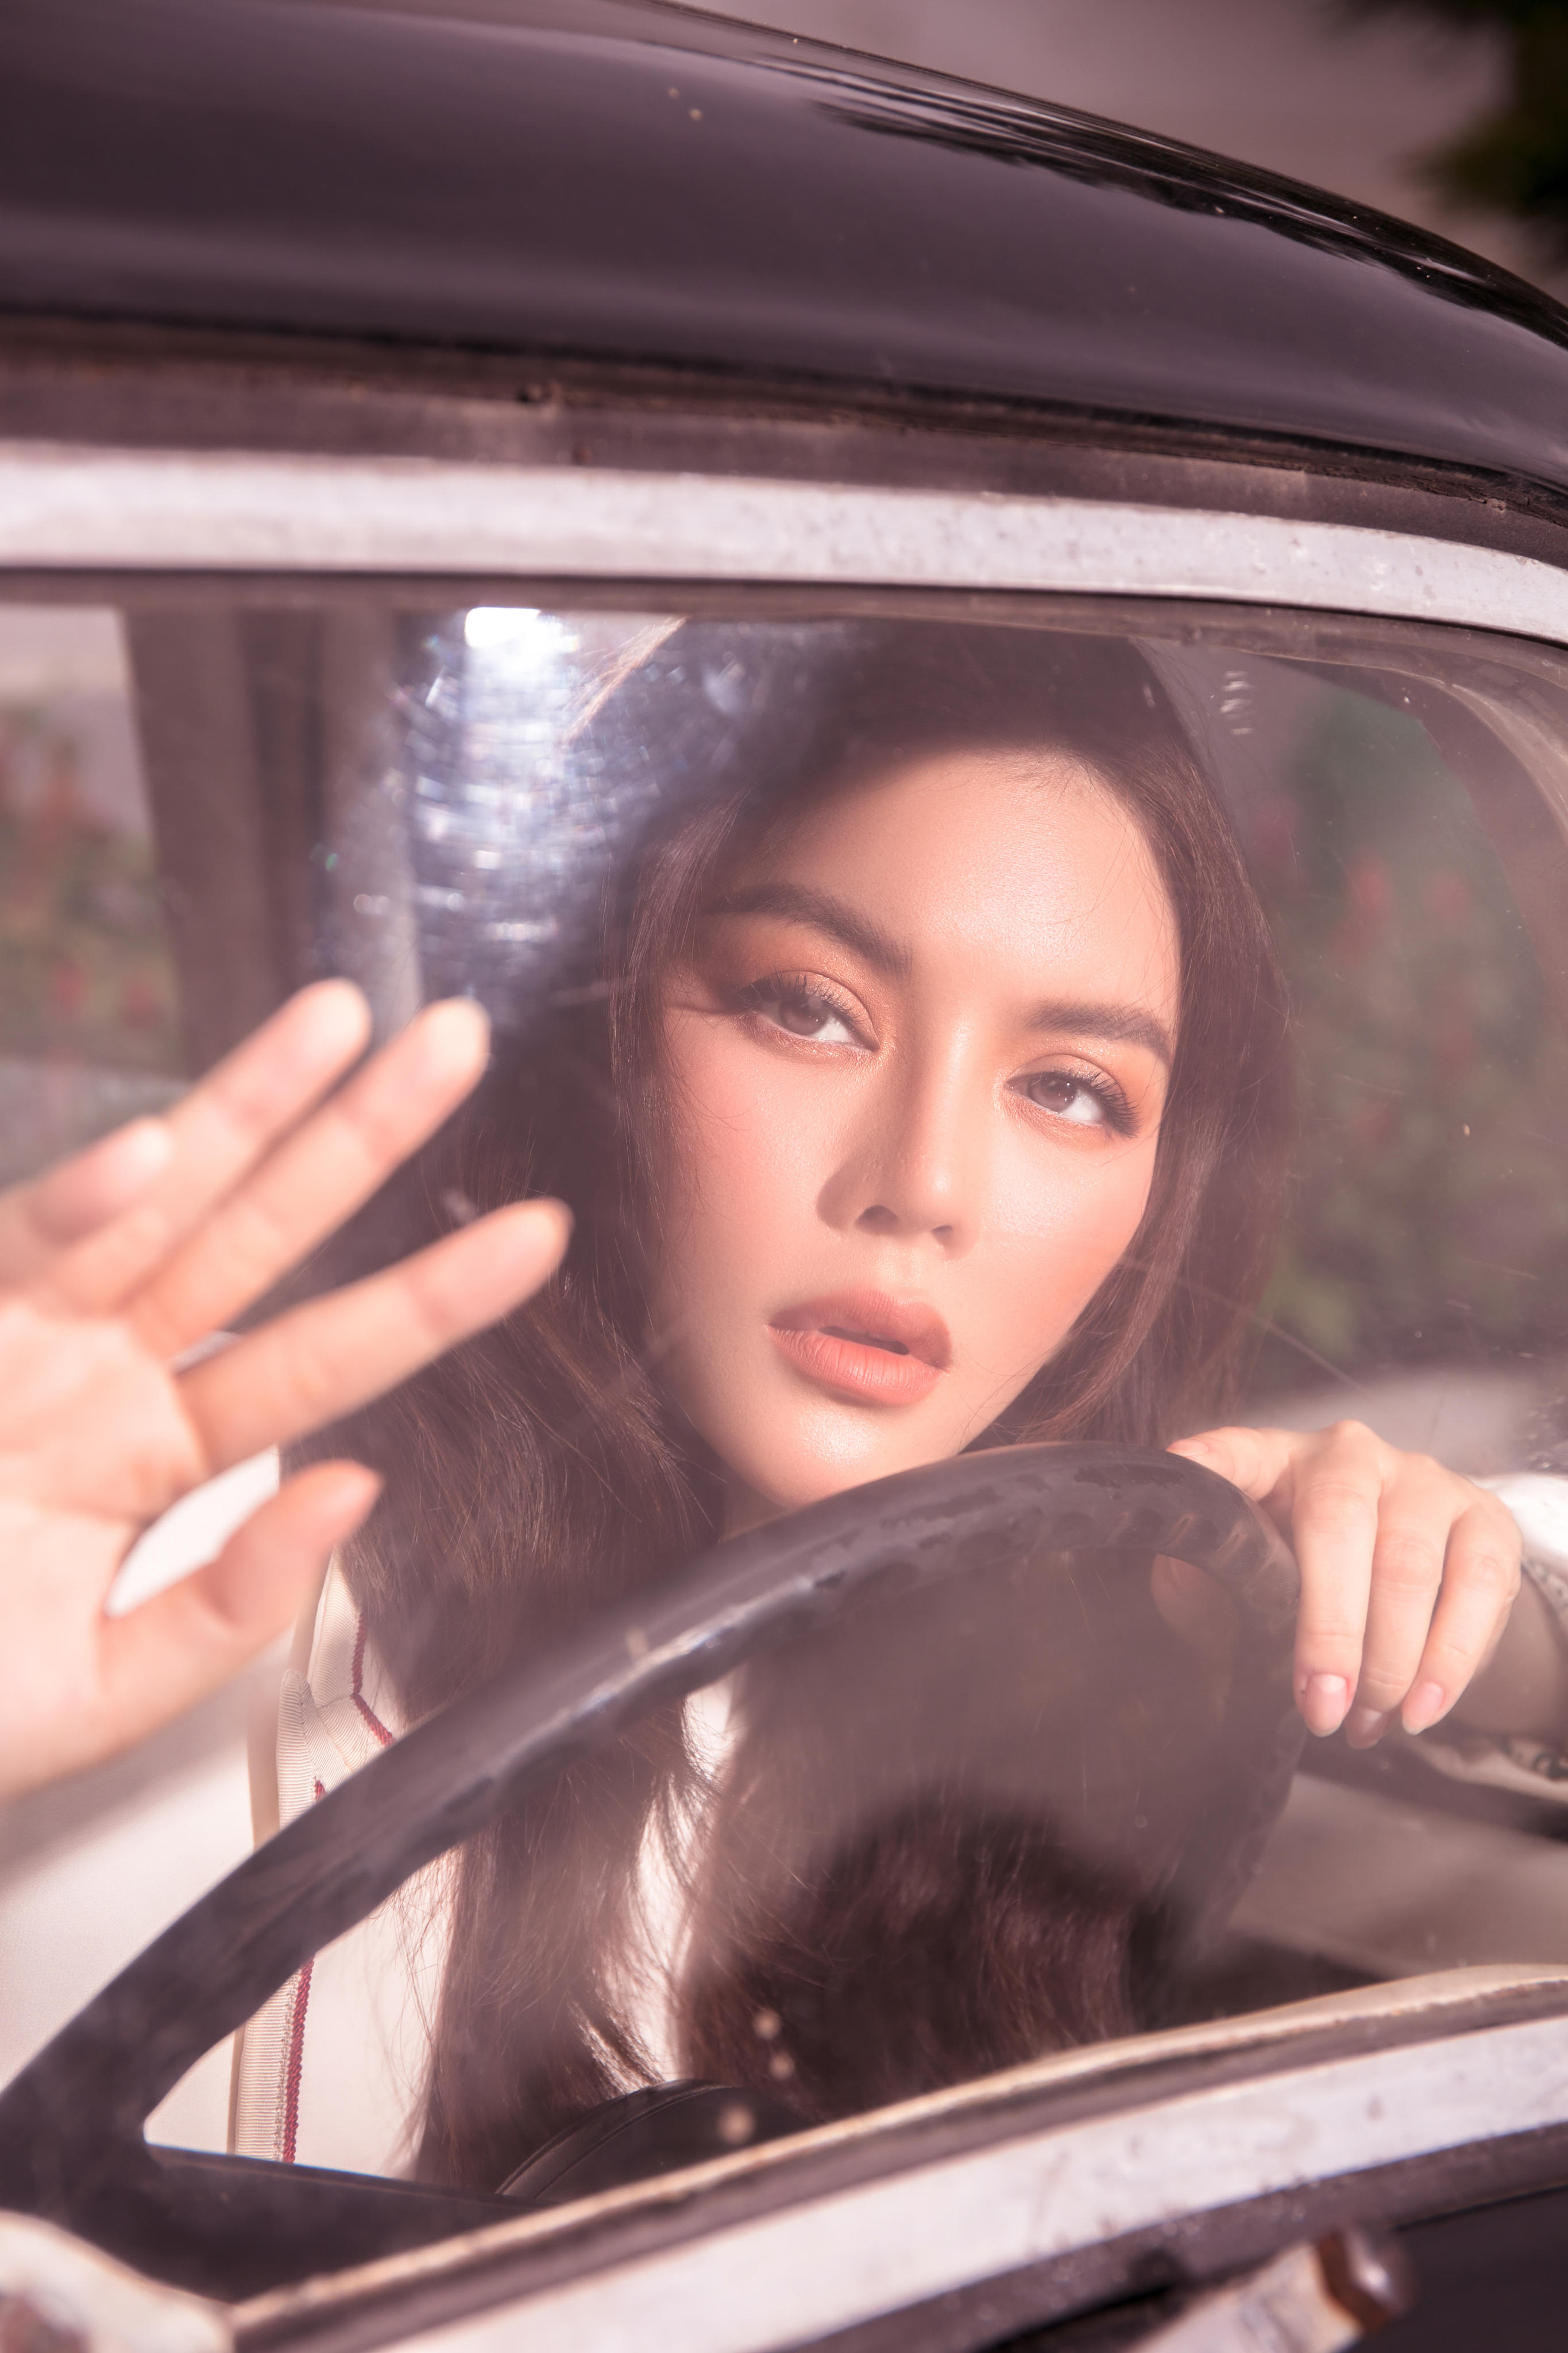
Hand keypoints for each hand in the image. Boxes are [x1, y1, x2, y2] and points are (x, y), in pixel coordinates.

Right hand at [0, 981, 568, 1799]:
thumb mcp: (93, 1696)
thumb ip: (224, 1605)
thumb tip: (355, 1492)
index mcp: (146, 1459)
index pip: (321, 1362)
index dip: (430, 1295)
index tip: (538, 1232)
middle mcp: (95, 1374)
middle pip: (261, 1240)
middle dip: (362, 1140)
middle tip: (459, 1042)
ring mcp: (18, 1336)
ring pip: (153, 1203)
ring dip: (244, 1109)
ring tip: (341, 1018)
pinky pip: (17, 1248)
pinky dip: (81, 1202)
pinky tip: (151, 1152)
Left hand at [1157, 1421, 1521, 1745]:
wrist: (1403, 1589)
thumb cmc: (1302, 1583)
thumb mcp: (1243, 1587)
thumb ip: (1208, 1584)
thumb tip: (1190, 1579)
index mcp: (1274, 1461)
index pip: (1236, 1452)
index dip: (1213, 1460)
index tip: (1185, 1465)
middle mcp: (1350, 1454)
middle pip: (1341, 1521)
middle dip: (1332, 1628)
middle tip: (1321, 1710)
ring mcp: (1424, 1479)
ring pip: (1412, 1563)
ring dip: (1391, 1661)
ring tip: (1366, 1724)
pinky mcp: (1485, 1519)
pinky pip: (1479, 1587)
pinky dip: (1451, 1661)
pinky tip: (1420, 1709)